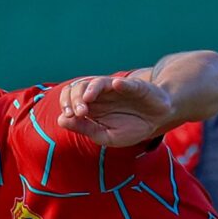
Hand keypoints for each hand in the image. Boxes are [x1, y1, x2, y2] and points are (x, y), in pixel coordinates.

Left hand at [55, 74, 174, 147]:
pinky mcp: (134, 87)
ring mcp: (115, 89)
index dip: (66, 104)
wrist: (156, 120)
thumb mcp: (106, 136)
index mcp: (90, 107)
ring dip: (89, 90)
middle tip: (79, 112)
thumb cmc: (130, 127)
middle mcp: (99, 95)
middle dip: (74, 99)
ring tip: (87, 101)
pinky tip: (116, 86)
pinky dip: (121, 84)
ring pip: (96, 82)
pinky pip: (126, 83)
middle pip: (78, 88)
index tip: (69, 116)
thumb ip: (85, 128)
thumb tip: (61, 120)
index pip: (69, 98)